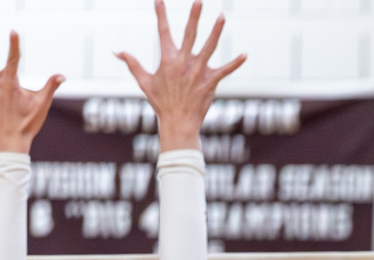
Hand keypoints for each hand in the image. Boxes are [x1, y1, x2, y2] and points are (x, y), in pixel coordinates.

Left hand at [0, 34, 62, 154]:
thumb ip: (51, 86)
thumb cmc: (26, 123)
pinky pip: (1, 85)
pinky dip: (7, 91)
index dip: (15, 43)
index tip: (14, 31)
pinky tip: (9, 105)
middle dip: (14, 75)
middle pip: (7, 70)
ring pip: (2, 78)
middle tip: (20, 98)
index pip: (14, 57)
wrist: (9, 140)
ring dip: (11, 86)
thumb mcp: (42, 104)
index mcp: (9, 81)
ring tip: (16, 105)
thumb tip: (61, 75)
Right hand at [117, 0, 245, 151]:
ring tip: (222, 15)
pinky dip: (235, 63)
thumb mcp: (144, 81)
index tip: (159, 0)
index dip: (161, 15)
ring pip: (209, 47)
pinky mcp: (210, 82)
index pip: (163, 32)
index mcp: (168, 60)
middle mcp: (184, 63)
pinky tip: (245, 55)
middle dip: (194, 16)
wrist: (178, 122)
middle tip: (199, 0)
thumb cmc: (161, 102)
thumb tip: (117, 52)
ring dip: (216, 31)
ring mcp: (198, 72)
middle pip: (190, 34)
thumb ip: (132, 63)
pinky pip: (225, 70)